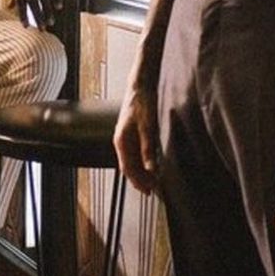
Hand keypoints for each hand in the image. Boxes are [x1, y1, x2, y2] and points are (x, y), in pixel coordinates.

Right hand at [113, 80, 159, 194]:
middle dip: (140, 180)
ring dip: (141, 173)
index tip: (149, 190)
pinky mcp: (131, 135)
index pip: (128, 168)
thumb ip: (148, 147)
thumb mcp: (148, 126)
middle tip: (153, 190)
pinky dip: (142, 163)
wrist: (140, 85)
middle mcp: (121, 142)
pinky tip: (150, 166)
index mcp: (121, 141)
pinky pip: (134, 154)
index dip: (138, 181)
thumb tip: (151, 167)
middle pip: (128, 167)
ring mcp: (125, 139)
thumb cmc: (142, 102)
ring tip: (152, 181)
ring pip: (131, 162)